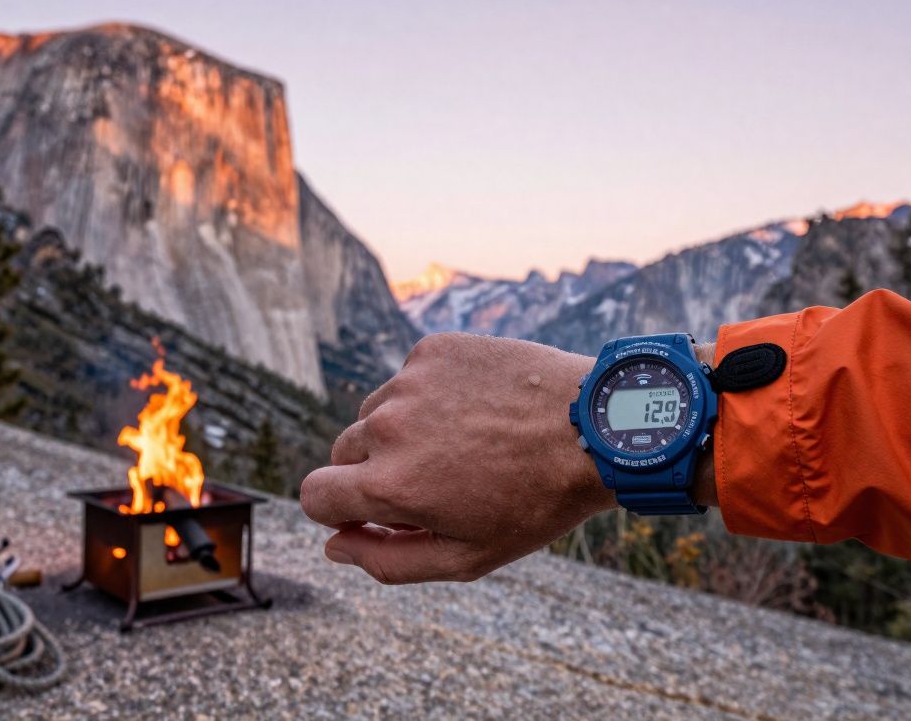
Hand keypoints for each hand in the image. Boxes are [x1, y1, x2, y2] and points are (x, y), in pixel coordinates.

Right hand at [299, 333, 613, 583]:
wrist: (597, 427)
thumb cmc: (535, 502)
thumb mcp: (466, 556)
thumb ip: (387, 560)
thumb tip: (333, 546)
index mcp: (390, 486)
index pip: (314, 496)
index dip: (337, 510)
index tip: (369, 513)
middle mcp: (389, 427)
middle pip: (343, 453)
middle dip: (373, 472)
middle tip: (435, 481)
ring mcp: (410, 382)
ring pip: (376, 413)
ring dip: (402, 431)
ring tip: (464, 443)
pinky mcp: (433, 350)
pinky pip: (409, 379)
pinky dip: (430, 395)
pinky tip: (477, 409)